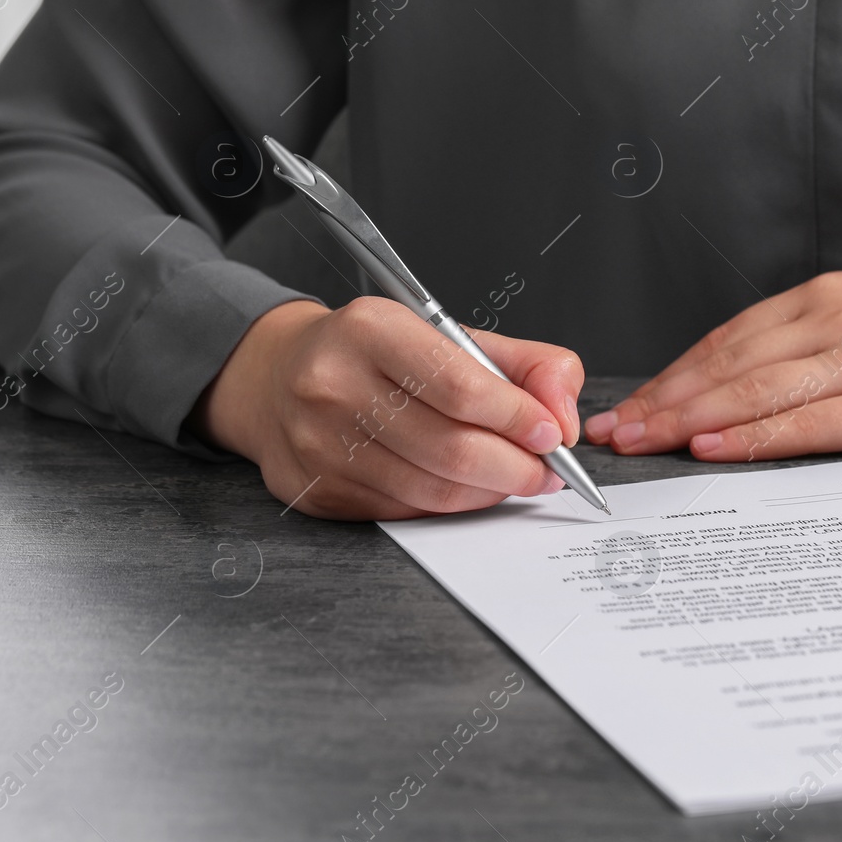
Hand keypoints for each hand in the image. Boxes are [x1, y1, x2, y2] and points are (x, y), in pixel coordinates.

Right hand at [188, 298, 583, 518]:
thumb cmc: (373, 354)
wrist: (276, 376)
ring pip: (431, 490)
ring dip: (489, 492)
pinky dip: (449, 505)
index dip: (519, 418)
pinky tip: (466, 488)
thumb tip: (565, 413)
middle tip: (546, 471)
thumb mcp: (445, 334)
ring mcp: (318, 444)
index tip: (554, 434)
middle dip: (516, 467)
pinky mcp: (316, 490)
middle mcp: (333, 385)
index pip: (461, 387)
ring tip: (514, 479)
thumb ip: (524, 364)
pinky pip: (405, 511)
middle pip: (451, 448)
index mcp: (369, 330)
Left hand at [583, 270, 841, 461]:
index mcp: (827, 298)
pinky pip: (806, 421)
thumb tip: (755, 392)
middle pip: (723, 364)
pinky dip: (751, 436)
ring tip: (640, 441)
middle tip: (611, 430)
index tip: (631, 404)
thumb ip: (820, 348)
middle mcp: (834, 320)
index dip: (670, 375)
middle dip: (660, 400)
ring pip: (750, 390)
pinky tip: (710, 449)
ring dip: (684, 419)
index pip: (725, 340)